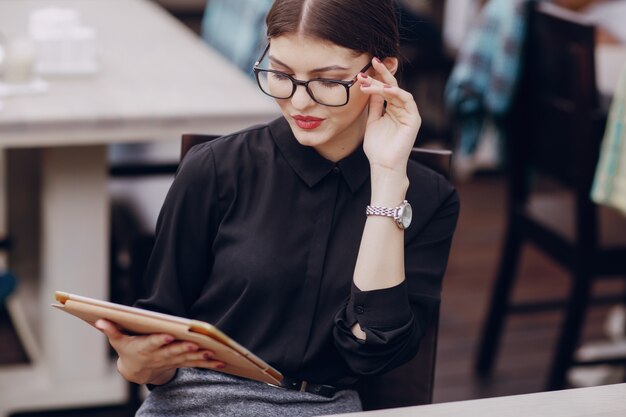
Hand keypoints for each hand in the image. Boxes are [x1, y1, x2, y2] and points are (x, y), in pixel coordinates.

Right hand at [95, 319, 224, 384]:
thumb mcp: (117, 340)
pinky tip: (222, 362)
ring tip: (212, 352)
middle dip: (183, 348)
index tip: (167, 336)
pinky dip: (209, 363)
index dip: (159, 340)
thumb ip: (111, 329)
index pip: (152, 343)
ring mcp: (171, 361)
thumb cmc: (128, 349)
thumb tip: (99, 319)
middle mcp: (159, 356)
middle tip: (194, 343)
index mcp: (144, 348)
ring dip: (200, 357)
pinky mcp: (181, 363)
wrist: (136, 370)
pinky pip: (196, 364)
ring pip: (187, 359)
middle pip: (173, 352)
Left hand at [358, 57, 420, 174]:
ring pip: (397, 91)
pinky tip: (384, 90)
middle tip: (372, 62)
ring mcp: (409, 113)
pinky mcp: (414, 119)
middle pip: (392, 87)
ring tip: (369, 81)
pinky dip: (396, 93)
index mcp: (392, 110)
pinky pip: (407, 100)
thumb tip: (371, 88)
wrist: (383, 165)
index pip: (385, 90)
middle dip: (382, 74)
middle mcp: (402, 110)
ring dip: (384, 84)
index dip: (376, 79)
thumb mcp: (372, 121)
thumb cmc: (377, 148)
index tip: (363, 72)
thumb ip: (374, 105)